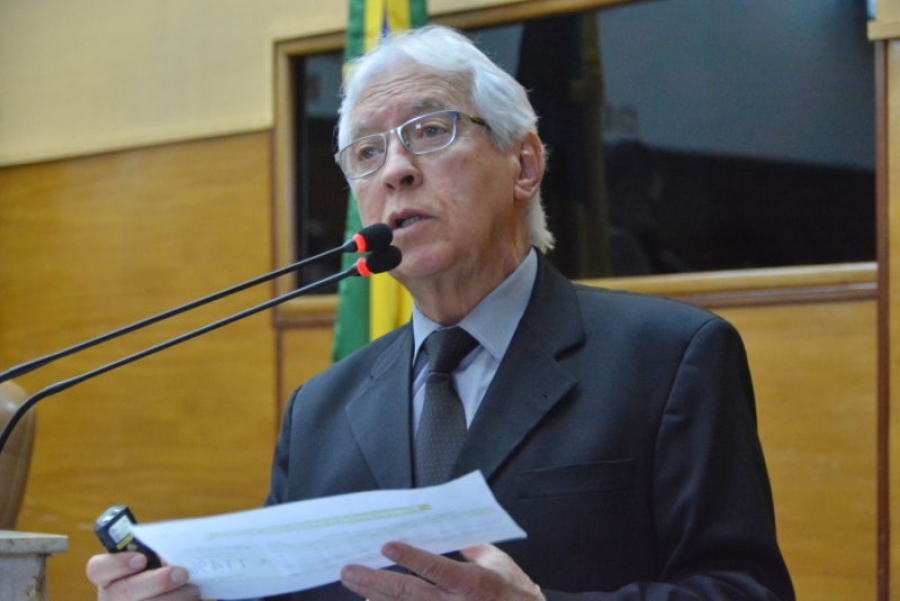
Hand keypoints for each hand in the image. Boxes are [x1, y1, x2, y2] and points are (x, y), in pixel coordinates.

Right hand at [85, 552, 200, 600]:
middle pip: (125, 592)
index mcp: (108, 577)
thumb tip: (174, 556)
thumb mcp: (152, 562)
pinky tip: (191, 600)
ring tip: (192, 589)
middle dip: (157, 582)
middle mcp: (111, 598)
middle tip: (182, 573)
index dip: (118, 563)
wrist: (157, 593)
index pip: (98, 568)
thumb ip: (155, 555)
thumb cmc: (157, 573)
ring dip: (174, 598)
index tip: (141, 560)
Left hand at [340, 542, 544, 600]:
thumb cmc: (516, 594)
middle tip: (349, 570)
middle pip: (408, 594)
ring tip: (355, 583)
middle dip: (374, 581)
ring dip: (376, 598)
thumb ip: (472, 546)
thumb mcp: (498, 563)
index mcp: (472, 584)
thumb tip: (449, 529)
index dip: (409, 557)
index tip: (385, 546)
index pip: (435, 568)